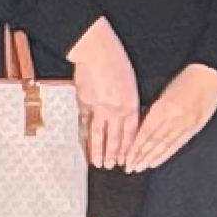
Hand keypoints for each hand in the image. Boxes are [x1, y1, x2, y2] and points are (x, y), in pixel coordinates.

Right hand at [69, 21, 141, 167]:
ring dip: (100, 151)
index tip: (130, 157)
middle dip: (116, 154)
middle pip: (116, 137)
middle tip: (115, 166)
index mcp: (130, 103)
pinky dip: (84, 136)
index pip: (132, 131)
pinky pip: (85, 124)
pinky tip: (84, 144)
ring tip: (99, 163)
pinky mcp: (84, 103)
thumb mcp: (130, 81)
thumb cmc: (115, 60)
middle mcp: (116, 109)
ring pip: (99, 134)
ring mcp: (99, 108)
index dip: (130, 146)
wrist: (96, 51)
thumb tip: (127, 115)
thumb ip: (129, 101)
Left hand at [125, 63, 216, 170]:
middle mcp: (173, 119)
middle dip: (140, 156)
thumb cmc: (187, 78)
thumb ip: (153, 109)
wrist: (210, 74)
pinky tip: (157, 161)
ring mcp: (185, 124)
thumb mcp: (165, 90)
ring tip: (141, 167)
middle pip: (153, 142)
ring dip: (151, 158)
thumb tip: (141, 124)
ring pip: (164, 145)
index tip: (126, 156)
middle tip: (130, 167)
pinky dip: (166, 154)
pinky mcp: (195, 127)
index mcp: (163, 107)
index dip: (134, 147)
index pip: (145, 132)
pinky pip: (177, 144)